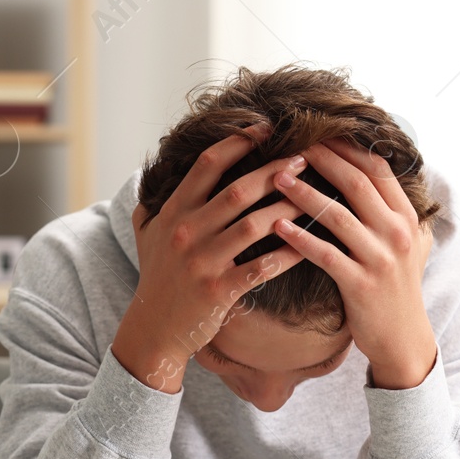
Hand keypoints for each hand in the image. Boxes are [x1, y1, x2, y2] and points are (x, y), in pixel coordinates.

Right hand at [112, 123, 307, 392]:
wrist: (153, 329)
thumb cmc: (156, 279)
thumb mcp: (145, 237)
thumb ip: (150, 206)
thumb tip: (147, 178)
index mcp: (173, 212)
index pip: (207, 165)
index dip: (237, 142)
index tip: (265, 128)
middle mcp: (186, 232)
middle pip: (238, 191)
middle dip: (275, 171)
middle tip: (304, 158)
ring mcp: (203, 262)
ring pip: (255, 225)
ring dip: (288, 207)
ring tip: (314, 196)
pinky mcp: (219, 290)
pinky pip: (263, 266)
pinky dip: (289, 253)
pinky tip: (311, 243)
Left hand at [271, 137, 437, 389]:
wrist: (403, 338)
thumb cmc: (396, 288)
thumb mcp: (410, 243)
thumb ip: (395, 210)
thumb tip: (378, 172)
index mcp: (407, 217)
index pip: (377, 168)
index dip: (346, 147)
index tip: (317, 133)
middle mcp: (398, 233)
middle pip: (357, 183)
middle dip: (322, 160)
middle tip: (290, 146)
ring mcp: (381, 259)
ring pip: (338, 216)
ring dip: (304, 194)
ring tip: (275, 179)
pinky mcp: (361, 285)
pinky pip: (325, 255)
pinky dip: (299, 239)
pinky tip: (276, 226)